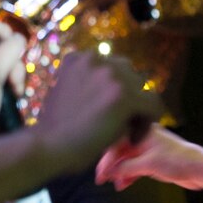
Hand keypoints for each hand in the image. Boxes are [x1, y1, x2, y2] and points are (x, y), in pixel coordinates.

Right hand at [32, 49, 158, 174]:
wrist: (49, 145)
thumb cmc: (55, 127)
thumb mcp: (68, 91)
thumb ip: (89, 83)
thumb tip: (114, 90)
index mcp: (79, 57)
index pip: (114, 68)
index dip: (115, 92)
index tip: (107, 113)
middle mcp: (96, 59)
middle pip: (131, 76)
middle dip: (129, 98)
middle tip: (118, 123)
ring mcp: (111, 76)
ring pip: (144, 91)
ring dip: (138, 110)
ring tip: (125, 131)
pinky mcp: (124, 96)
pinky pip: (153, 107)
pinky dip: (146, 124)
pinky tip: (131, 138)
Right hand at [96, 124, 202, 191]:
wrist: (199, 168)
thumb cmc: (176, 160)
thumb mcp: (148, 164)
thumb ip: (127, 168)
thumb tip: (109, 172)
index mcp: (140, 132)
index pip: (116, 144)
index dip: (106, 159)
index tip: (100, 174)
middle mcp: (142, 138)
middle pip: (120, 151)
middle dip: (111, 165)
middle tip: (101, 179)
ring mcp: (147, 150)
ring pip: (127, 160)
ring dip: (120, 172)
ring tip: (114, 184)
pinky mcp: (152, 161)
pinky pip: (135, 167)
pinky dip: (129, 175)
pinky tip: (123, 185)